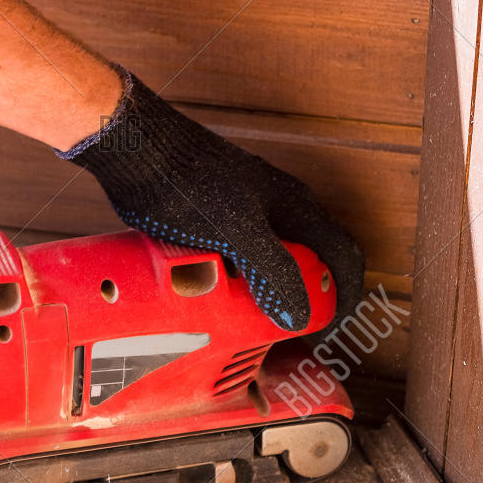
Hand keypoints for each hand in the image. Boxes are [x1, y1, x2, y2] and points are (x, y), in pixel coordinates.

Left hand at [59, 69, 364, 332]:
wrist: (138, 151)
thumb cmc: (188, 182)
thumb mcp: (239, 232)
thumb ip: (274, 273)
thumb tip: (300, 316)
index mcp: (297, 208)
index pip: (343, 255)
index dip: (344, 295)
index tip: (329, 327)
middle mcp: (280, 208)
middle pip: (312, 260)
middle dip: (307, 298)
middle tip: (288, 331)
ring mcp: (249, 211)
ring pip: (276, 260)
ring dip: (271, 292)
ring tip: (253, 321)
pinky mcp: (219, 217)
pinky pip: (242, 258)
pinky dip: (240, 282)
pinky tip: (219, 296)